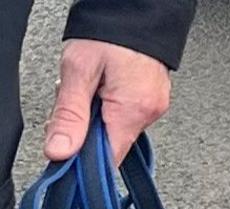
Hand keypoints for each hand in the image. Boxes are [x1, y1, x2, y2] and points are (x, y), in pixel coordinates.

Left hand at [43, 40, 170, 164]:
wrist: (136, 12)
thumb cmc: (109, 35)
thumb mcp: (78, 71)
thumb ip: (70, 115)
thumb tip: (61, 151)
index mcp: (131, 111)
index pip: (107, 159)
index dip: (84, 158)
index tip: (67, 144)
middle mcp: (149, 114)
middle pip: (109, 143)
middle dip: (85, 128)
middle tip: (75, 98)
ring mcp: (154, 108)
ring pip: (115, 128)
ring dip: (96, 114)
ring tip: (90, 85)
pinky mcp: (154, 100)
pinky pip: (126, 114)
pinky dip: (108, 105)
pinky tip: (103, 85)